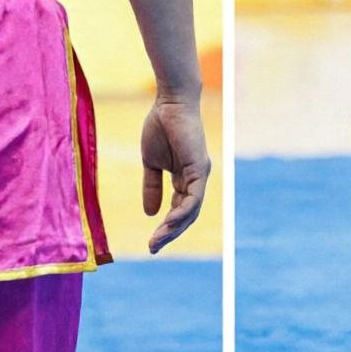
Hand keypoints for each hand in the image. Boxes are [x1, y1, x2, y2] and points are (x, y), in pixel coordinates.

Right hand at [140, 92, 210, 253]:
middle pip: (186, 215)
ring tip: (157, 241)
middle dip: (170, 233)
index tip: (151, 242)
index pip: (179, 209)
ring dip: (174, 228)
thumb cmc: (160, 126)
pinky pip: (193, 198)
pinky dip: (182, 213)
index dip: (166, 227)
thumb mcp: (151, 163)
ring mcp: (200, 173)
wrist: (169, 103)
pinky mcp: (200, 168)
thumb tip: (150, 214)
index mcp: (185, 177)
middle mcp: (196, 178)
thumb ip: (152, 186)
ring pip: (191, 211)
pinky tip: (167, 223)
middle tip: (153, 248)